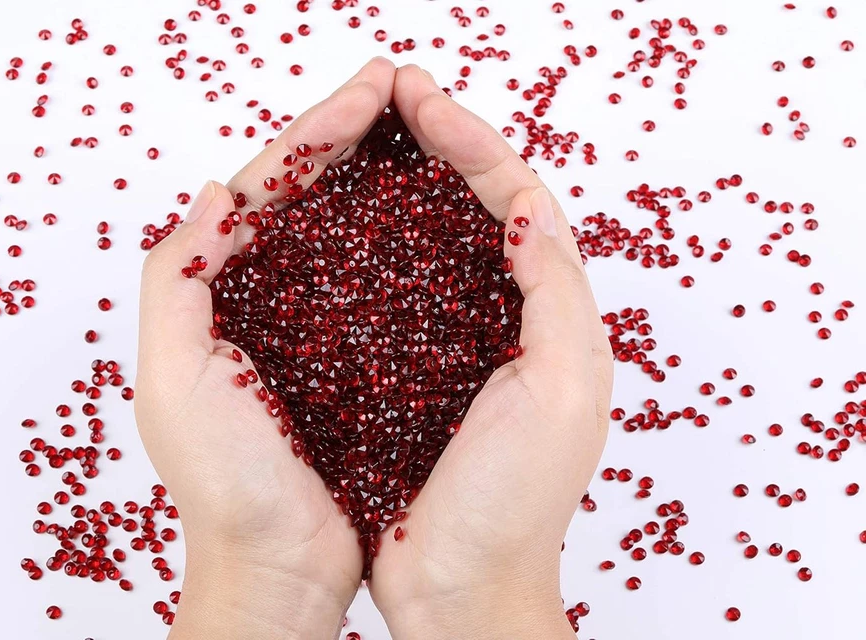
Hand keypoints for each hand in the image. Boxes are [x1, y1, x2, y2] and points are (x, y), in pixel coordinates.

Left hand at [135, 58, 395, 639]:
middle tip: (398, 87)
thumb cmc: (226, 487)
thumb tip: (215, 194)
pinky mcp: (362, 357)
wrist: (281, 568)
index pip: (266, 190)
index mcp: (220, 293)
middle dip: (350, 135)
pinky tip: (434, 211)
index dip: (315, 135)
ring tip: (418, 127)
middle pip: (310, 196)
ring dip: (378, 174)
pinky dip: (404, 241)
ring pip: (348, 230)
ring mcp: (319, 324)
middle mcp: (269, 298)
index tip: (368, 94)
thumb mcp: (174, 382)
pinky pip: (383, 284)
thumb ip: (177, 282)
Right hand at [367, 66, 612, 638]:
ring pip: (429, 237)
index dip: (469, 140)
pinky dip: (368, 245)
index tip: (417, 101)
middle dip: (436, 142)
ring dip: (401, 182)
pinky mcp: (406, 367)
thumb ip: (556, 295)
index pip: (515, 197)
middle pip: (473, 203)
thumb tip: (525, 208)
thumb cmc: (514, 505)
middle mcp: (505, 314)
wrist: (461, 589)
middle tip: (389, 94)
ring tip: (362, 137)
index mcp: (551, 312)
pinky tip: (335, 222)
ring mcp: (452, 338)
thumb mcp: (561, 394)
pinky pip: (390, 288)